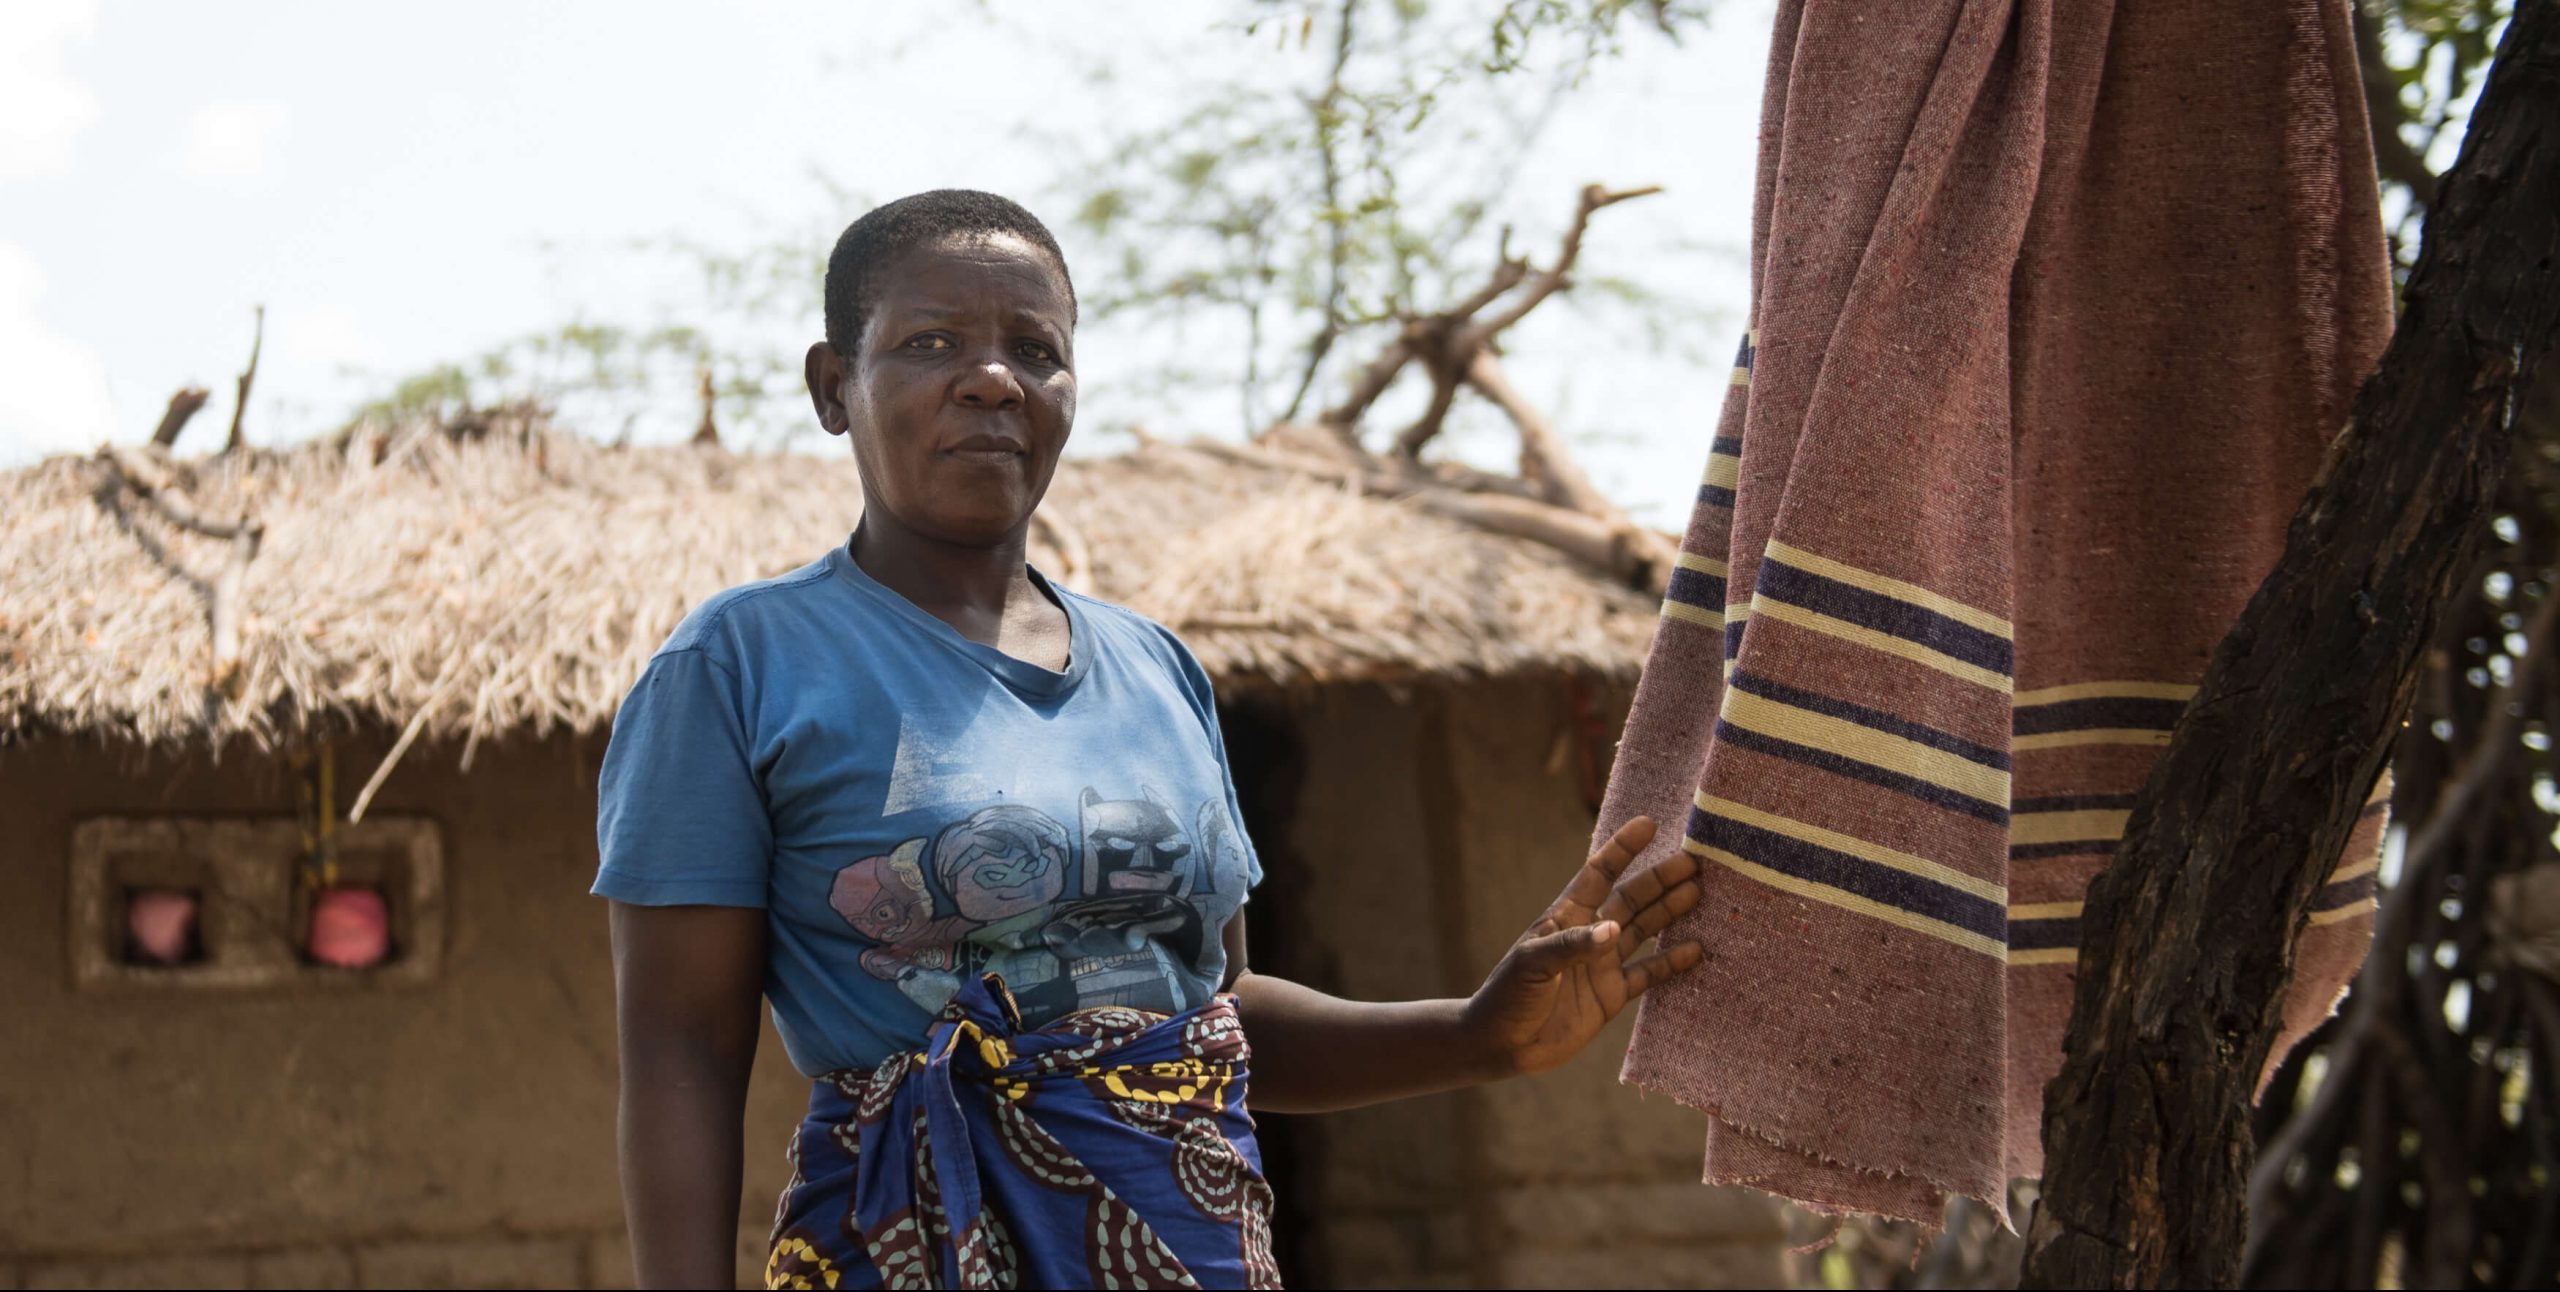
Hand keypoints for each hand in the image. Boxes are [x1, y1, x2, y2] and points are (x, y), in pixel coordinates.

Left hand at [1460, 816, 1705, 1077]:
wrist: (1503, 1044)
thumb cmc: (1508, 995)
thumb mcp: (1533, 964)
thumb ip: (1572, 946)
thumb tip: (1613, 930)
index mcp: (1566, 917)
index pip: (1599, 874)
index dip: (1623, 849)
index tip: (1649, 824)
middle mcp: (1589, 934)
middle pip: (1631, 898)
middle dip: (1660, 879)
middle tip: (1694, 861)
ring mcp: (1603, 963)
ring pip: (1644, 929)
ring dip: (1670, 911)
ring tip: (1699, 893)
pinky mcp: (1612, 995)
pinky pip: (1648, 973)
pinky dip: (1672, 962)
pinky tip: (1695, 949)